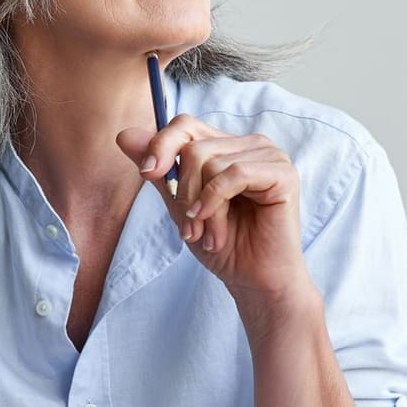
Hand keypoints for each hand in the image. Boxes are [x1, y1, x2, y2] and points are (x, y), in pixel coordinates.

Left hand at [116, 116, 313, 306]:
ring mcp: (270, 155)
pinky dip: (215, 203)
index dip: (161, 145)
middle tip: (189, 229)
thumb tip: (124, 134)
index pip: (186, 125)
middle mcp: (251, 144)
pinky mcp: (283, 173)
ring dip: (201, 208)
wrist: (254, 281)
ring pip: (211, 162)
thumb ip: (160, 171)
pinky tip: (216, 229)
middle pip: (194, 147)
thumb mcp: (181, 206)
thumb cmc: (223, 245)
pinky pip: (234, 174)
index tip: (148, 174)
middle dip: (183, 192)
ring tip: (208, 236)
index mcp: (229, 147)